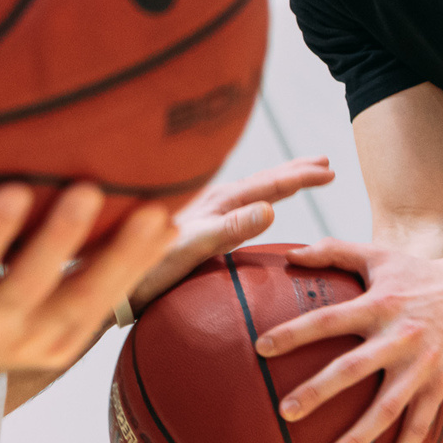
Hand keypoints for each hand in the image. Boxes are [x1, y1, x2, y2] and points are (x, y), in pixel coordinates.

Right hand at [0, 172, 174, 389]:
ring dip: (122, 261)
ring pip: (83, 304)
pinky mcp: (64, 347)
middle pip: (33, 287)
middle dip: (63, 242)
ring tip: (156, 215)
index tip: (15, 190)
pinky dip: (135, 272)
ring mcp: (32, 343)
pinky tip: (163, 229)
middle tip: (91, 188)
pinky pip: (105, 309)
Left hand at [130, 156, 334, 308]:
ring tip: (301, 175)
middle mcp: (212, 203)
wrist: (112, 280)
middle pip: (262, 180)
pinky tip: (258, 207)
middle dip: (295, 171)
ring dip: (280, 181)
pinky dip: (259, 198)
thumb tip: (271, 208)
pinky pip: (239, 206)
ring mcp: (204, 214)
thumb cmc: (147, 269)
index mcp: (217, 203)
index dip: (300, 177)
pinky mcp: (198, 228)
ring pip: (251, 190)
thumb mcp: (191, 249)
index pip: (268, 185)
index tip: (330, 170)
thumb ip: (229, 228)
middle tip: (327, 162)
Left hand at [257, 239, 442, 442]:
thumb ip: (334, 251)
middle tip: (284, 412)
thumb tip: (290, 254)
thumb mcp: (378, 256)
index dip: (295, 332)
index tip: (261, 348)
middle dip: (319, 391)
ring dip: (358, 437)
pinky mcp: (440, 386)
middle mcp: (398, 336)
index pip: (328, 319)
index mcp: (378, 304)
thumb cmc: (418, 274)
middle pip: (353, 367)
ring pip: (387, 408)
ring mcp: (420, 365)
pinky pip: (419, 426)